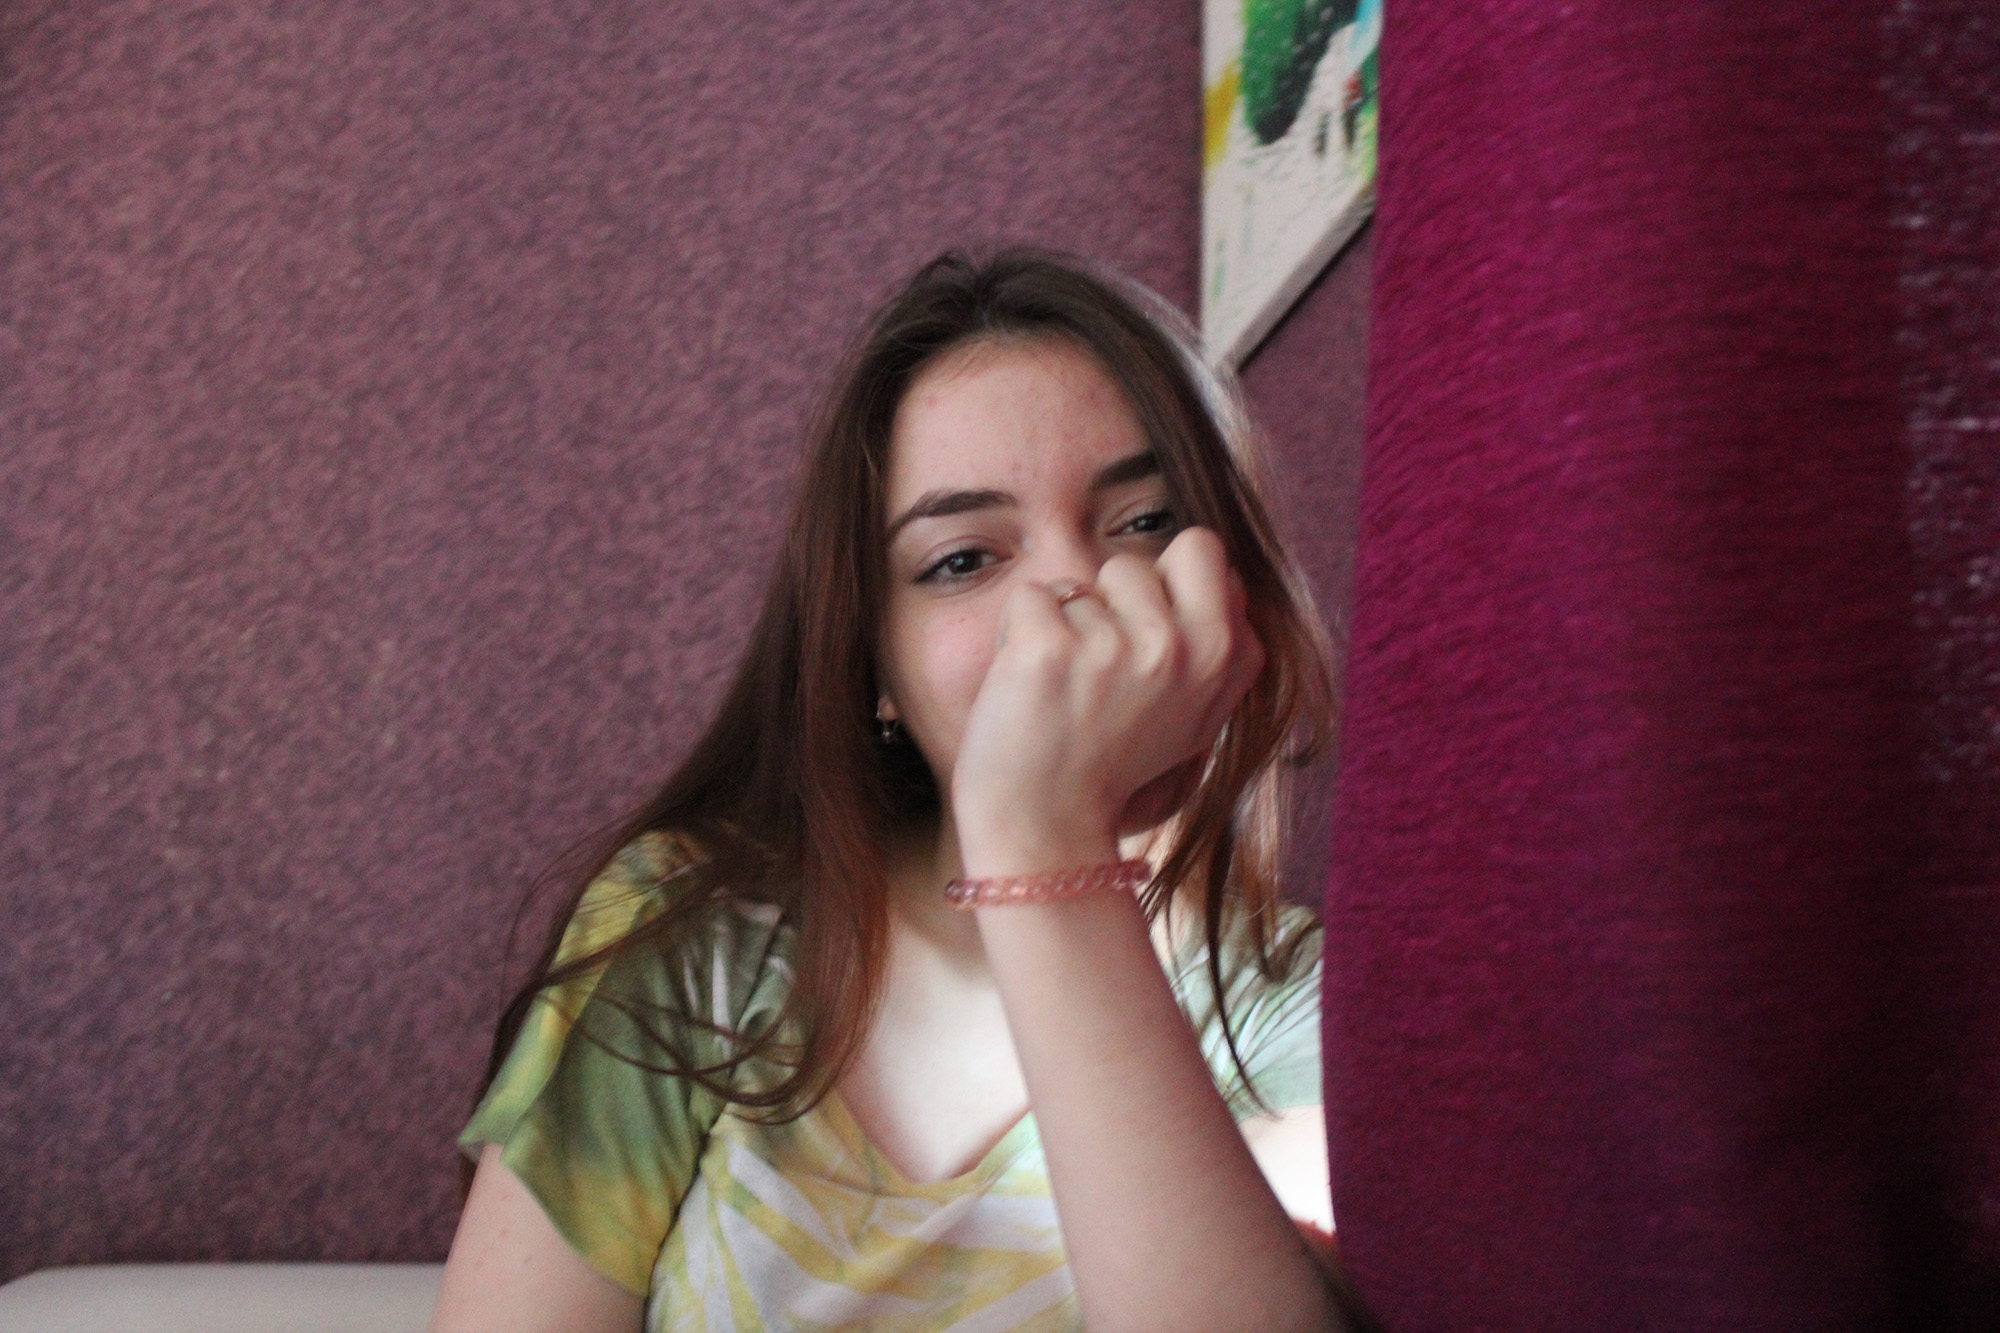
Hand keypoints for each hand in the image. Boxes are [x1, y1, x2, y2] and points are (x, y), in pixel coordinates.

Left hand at [950, 527, 1264, 873]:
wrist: (1048, 826)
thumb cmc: (1117, 767)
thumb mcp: (1199, 715)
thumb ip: (1221, 646)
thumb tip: (1230, 580)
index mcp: (1226, 655)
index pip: (1199, 550)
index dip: (1163, 589)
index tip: (1145, 651)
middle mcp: (1180, 648)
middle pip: (1131, 563)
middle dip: (1108, 604)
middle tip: (1100, 675)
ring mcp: (1115, 648)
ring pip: (1077, 584)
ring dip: (1064, 628)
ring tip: (1067, 690)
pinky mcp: (1048, 650)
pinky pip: (1030, 599)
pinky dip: (1018, 636)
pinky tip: (1031, 688)